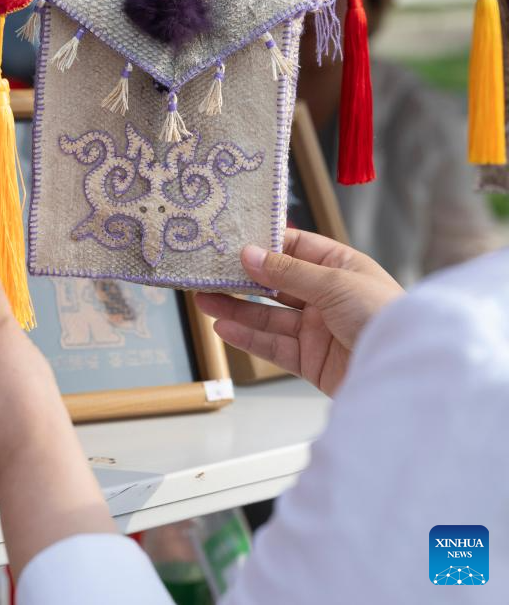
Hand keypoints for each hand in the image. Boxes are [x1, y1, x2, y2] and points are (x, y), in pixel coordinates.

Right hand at [195, 229, 403, 395]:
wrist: (406, 370)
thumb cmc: (384, 315)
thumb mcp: (335, 283)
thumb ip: (287, 271)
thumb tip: (248, 254)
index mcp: (341, 268)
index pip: (296, 249)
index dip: (265, 244)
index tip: (231, 240)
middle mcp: (327, 296)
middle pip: (276, 285)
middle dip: (242, 280)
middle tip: (208, 273)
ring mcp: (317, 329)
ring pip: (268, 316)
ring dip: (236, 309)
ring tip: (204, 301)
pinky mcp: (311, 360)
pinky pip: (273, 345)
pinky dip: (248, 337)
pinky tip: (224, 328)